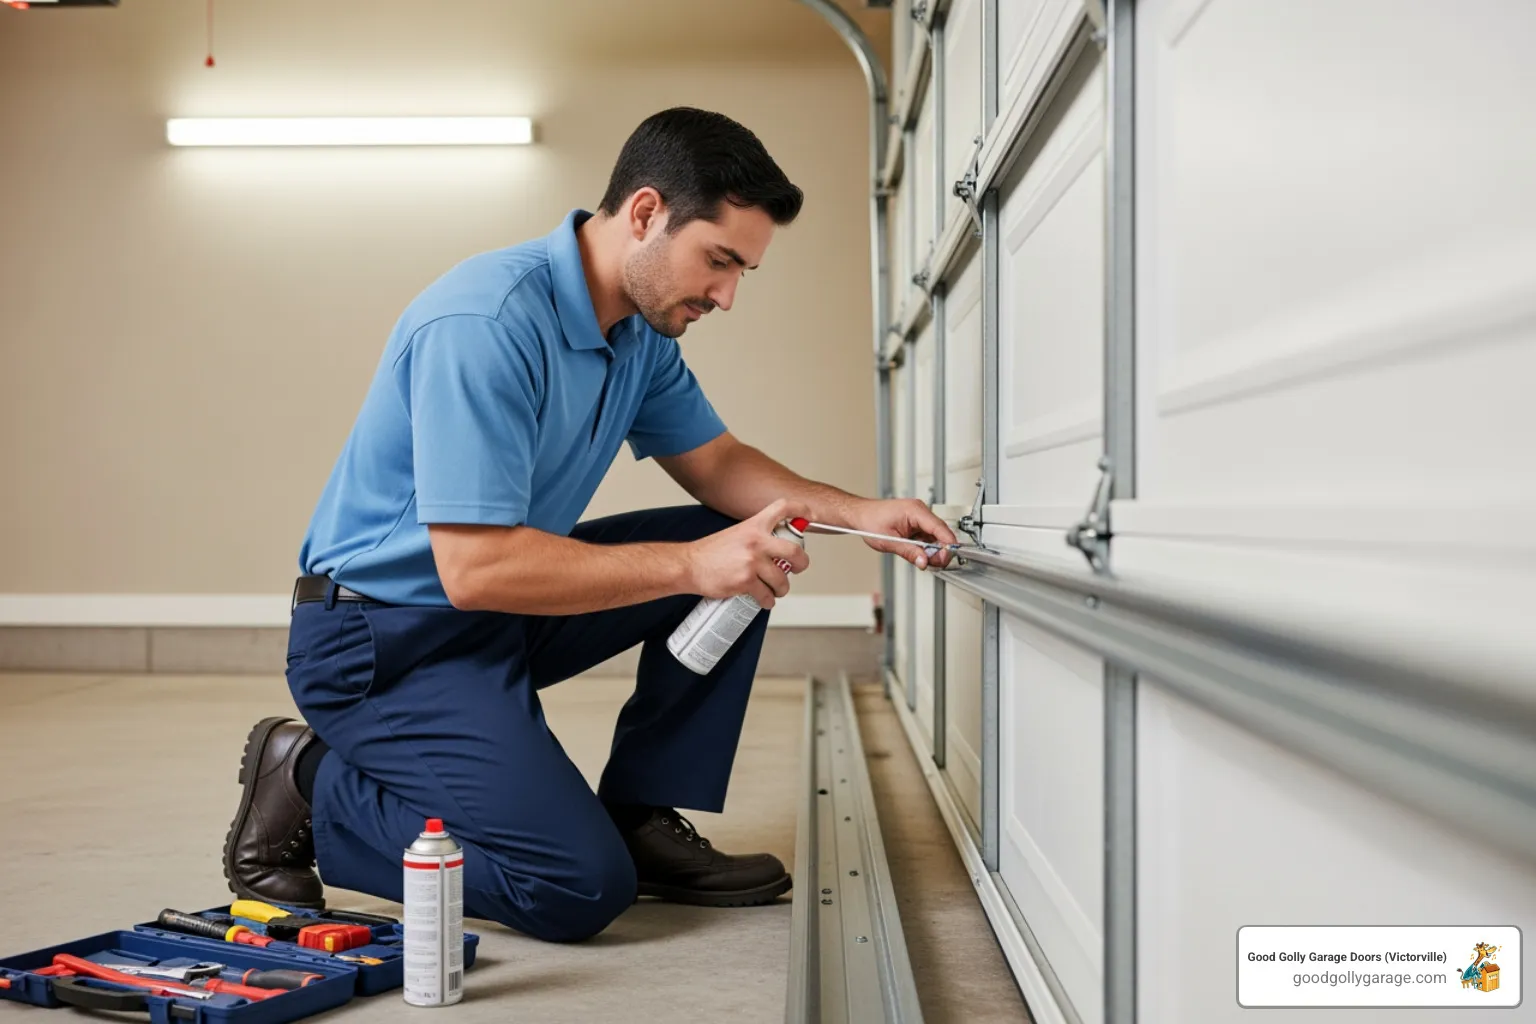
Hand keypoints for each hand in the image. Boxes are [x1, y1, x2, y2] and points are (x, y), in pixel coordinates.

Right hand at [683, 499, 812, 607]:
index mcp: (753, 525)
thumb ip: (756, 536)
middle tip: (798, 568)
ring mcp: (751, 562)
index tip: (810, 516)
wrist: (688, 565)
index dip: (801, 509)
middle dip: (801, 564)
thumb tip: (776, 546)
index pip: (782, 508)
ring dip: (782, 588)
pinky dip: (768, 601)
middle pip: (795, 552)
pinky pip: (767, 595)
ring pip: (782, 580)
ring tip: (776, 589)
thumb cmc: (710, 552)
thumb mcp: (736, 533)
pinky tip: (765, 600)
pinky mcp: (745, 581)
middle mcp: (755, 541)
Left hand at [845, 498, 958, 570]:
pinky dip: (925, 548)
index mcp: (915, 510)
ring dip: (932, 550)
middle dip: (939, 550)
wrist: (860, 516)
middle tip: (933, 564)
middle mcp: (920, 511)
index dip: (947, 543)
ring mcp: (919, 517)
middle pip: (940, 533)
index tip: (950, 555)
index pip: (939, 527)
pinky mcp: (916, 524)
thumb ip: (909, 552)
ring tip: (922, 560)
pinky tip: (919, 554)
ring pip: (934, 537)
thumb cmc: (870, 521)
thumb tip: (924, 561)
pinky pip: (927, 537)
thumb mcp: (889, 541)